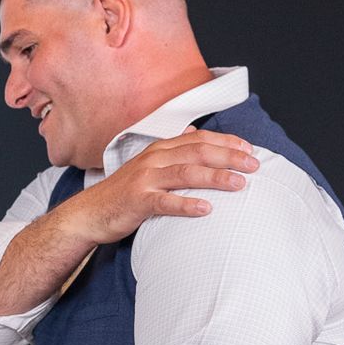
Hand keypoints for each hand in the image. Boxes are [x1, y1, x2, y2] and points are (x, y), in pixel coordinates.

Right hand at [50, 129, 257, 245]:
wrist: (89, 213)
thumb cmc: (123, 193)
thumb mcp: (147, 166)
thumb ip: (171, 150)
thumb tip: (193, 131)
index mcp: (159, 150)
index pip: (198, 139)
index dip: (225, 141)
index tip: (249, 148)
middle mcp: (153, 159)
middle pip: (197, 152)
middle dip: (228, 156)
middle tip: (254, 165)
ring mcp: (144, 179)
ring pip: (185, 173)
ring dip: (215, 177)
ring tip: (238, 184)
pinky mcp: (137, 201)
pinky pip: (165, 202)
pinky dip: (186, 204)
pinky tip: (206, 209)